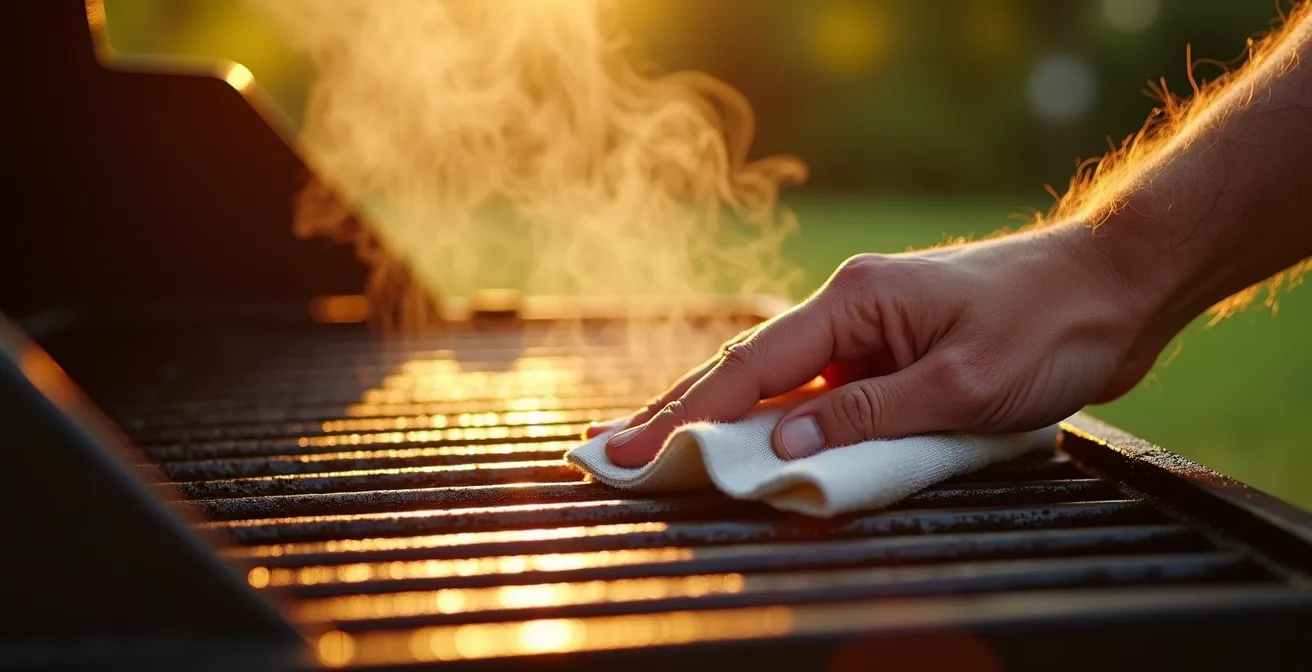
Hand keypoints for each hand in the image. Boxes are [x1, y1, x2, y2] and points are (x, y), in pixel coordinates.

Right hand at [590, 224, 1165, 466]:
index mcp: (853, 300)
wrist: (1116, 288)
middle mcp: (848, 308)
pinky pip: (821, 393)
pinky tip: (750, 445)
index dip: (688, 414)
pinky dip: (779, 422)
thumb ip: (868, 417)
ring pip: (778, 382)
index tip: (636, 451)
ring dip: (722, 420)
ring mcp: (868, 331)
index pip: (751, 366)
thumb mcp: (960, 384)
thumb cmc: (1049, 324)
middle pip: (745, 368)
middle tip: (614, 452)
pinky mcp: (891, 353)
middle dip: (679, 412)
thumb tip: (783, 444)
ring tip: (660, 452)